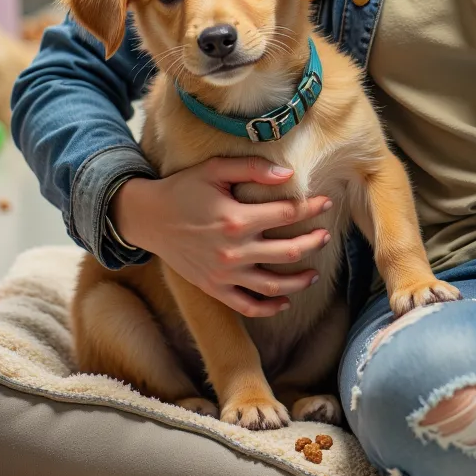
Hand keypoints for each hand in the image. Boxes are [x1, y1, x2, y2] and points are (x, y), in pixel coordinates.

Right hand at [111, 157, 332, 316]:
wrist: (148, 218)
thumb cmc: (183, 189)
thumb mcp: (215, 169)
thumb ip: (252, 168)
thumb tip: (288, 174)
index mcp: (236, 218)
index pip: (287, 214)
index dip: (312, 208)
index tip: (327, 202)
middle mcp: (234, 250)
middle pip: (289, 251)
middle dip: (314, 242)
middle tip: (327, 235)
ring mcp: (224, 273)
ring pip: (273, 284)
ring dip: (299, 280)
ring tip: (314, 273)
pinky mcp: (214, 288)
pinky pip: (247, 305)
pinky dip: (268, 307)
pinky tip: (284, 301)